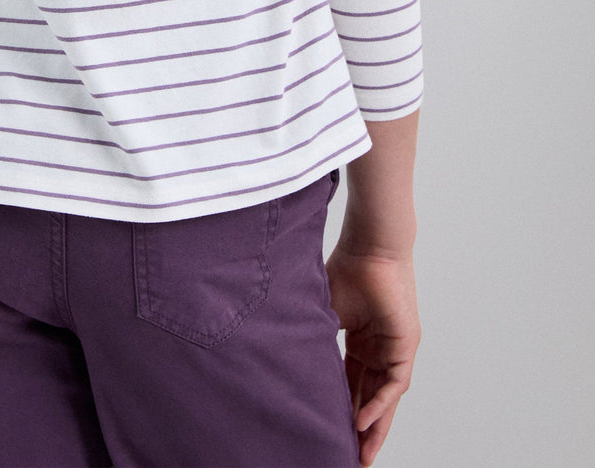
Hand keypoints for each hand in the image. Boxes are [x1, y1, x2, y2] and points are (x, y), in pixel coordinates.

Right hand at [324, 244, 420, 466]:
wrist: (369, 247)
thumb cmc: (346, 269)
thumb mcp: (325, 313)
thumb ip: (315, 338)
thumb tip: (288, 360)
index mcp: (360, 341)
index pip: (350, 383)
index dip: (340, 408)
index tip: (327, 431)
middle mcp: (379, 349)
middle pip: (368, 397)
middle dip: (359, 430)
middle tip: (349, 457)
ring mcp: (394, 349)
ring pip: (384, 398)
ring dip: (372, 427)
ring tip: (359, 454)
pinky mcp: (406, 346)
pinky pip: (393, 384)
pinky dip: (379, 404)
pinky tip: (362, 423)